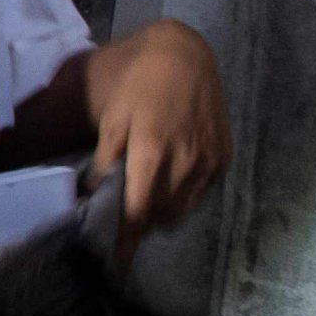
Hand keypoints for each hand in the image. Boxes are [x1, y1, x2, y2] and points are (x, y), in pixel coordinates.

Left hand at [81, 20, 228, 230]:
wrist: (184, 54)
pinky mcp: (223, 156)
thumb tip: (92, 194)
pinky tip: (172, 180)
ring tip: (148, 202)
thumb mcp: (112, 116)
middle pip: (163, 215)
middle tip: (127, 222)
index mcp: (152, 151)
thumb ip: (106, 159)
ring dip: (164, 212)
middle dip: (144, 225)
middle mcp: (185, 161)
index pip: (140, 210)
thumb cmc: (138, 82)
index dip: (128, 239)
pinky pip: (202, 192)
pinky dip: (185, 195)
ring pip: (184, 208)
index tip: (119, 261)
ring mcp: (209, 160)